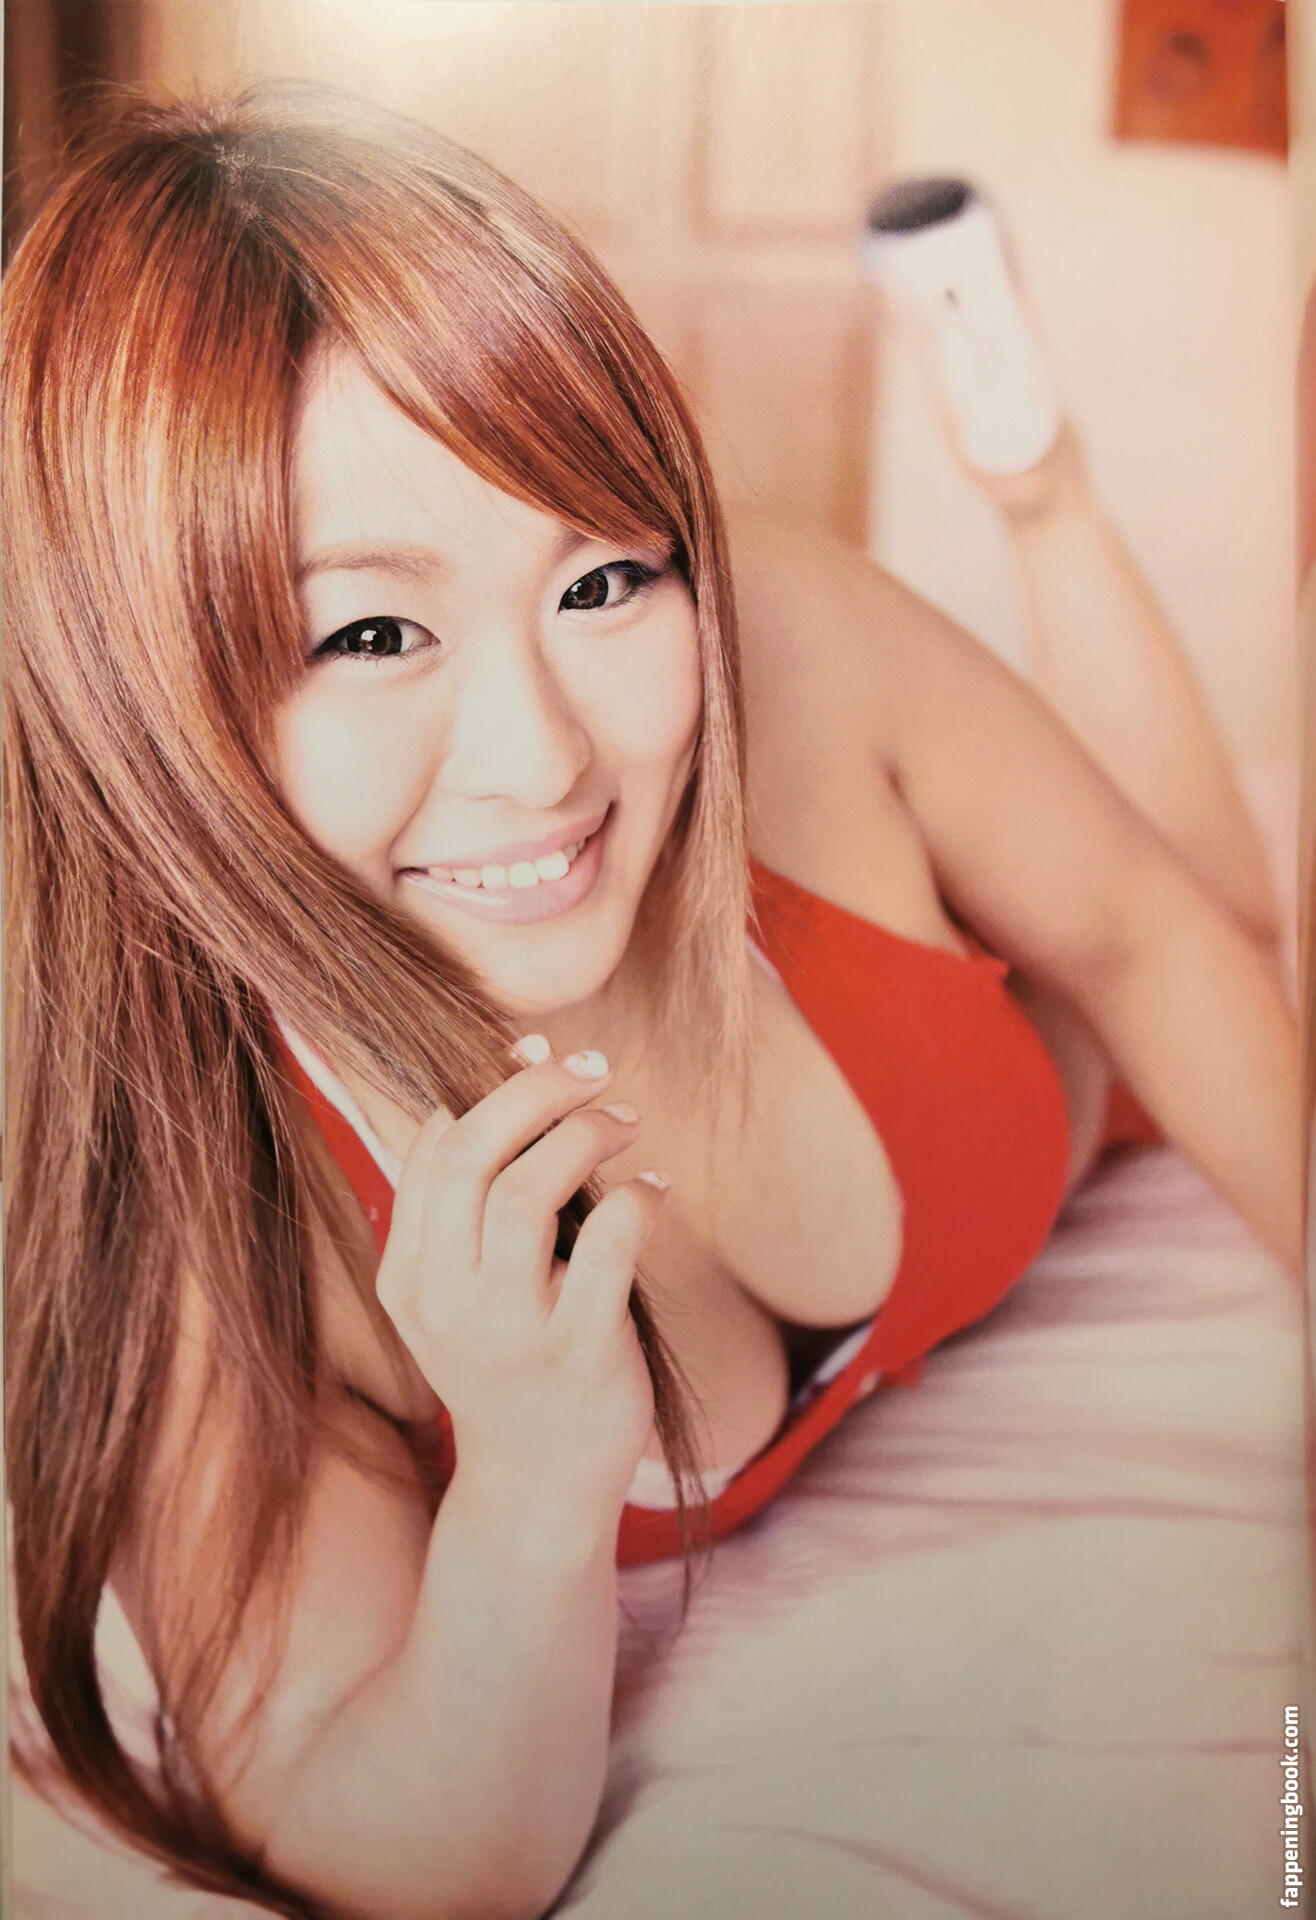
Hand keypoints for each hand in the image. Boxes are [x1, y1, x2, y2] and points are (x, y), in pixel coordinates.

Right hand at [375, 1038, 667, 1520]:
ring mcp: (509, 1330)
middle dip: (534, 1093)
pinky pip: (607, 1249)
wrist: (538, 1489)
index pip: (433, 1148)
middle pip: (471, 1157)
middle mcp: (446, 1298)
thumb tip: (512, 1070)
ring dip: (584, 1136)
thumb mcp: (464, 1290)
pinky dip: (636, 1199)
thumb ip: (476, 1202)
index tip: (538, 1059)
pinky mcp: (578, 1353)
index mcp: (409, 1274)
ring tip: (625, 1122)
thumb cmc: (513, 1362)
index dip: (486, 1088)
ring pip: (525, 1194)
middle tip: (592, 1068)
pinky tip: (656, 1187)